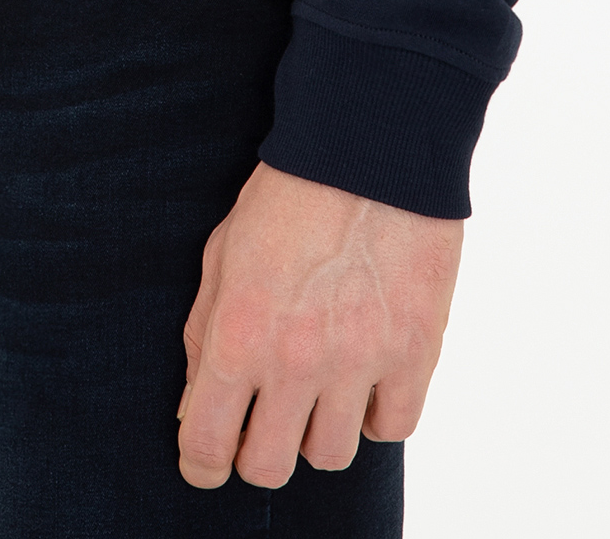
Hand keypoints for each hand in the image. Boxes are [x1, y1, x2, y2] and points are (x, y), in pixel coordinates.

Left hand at [178, 160, 462, 487]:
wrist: (370, 142)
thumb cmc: (289, 191)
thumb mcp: (222, 253)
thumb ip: (203, 337)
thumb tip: (194, 409)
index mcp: (240, 333)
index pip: (206, 445)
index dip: (200, 463)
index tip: (207, 458)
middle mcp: (297, 360)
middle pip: (270, 468)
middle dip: (259, 453)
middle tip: (265, 423)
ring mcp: (360, 361)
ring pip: (332, 455)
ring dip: (320, 429)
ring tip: (321, 385)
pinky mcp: (415, 352)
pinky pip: (394, 428)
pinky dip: (378, 413)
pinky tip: (367, 376)